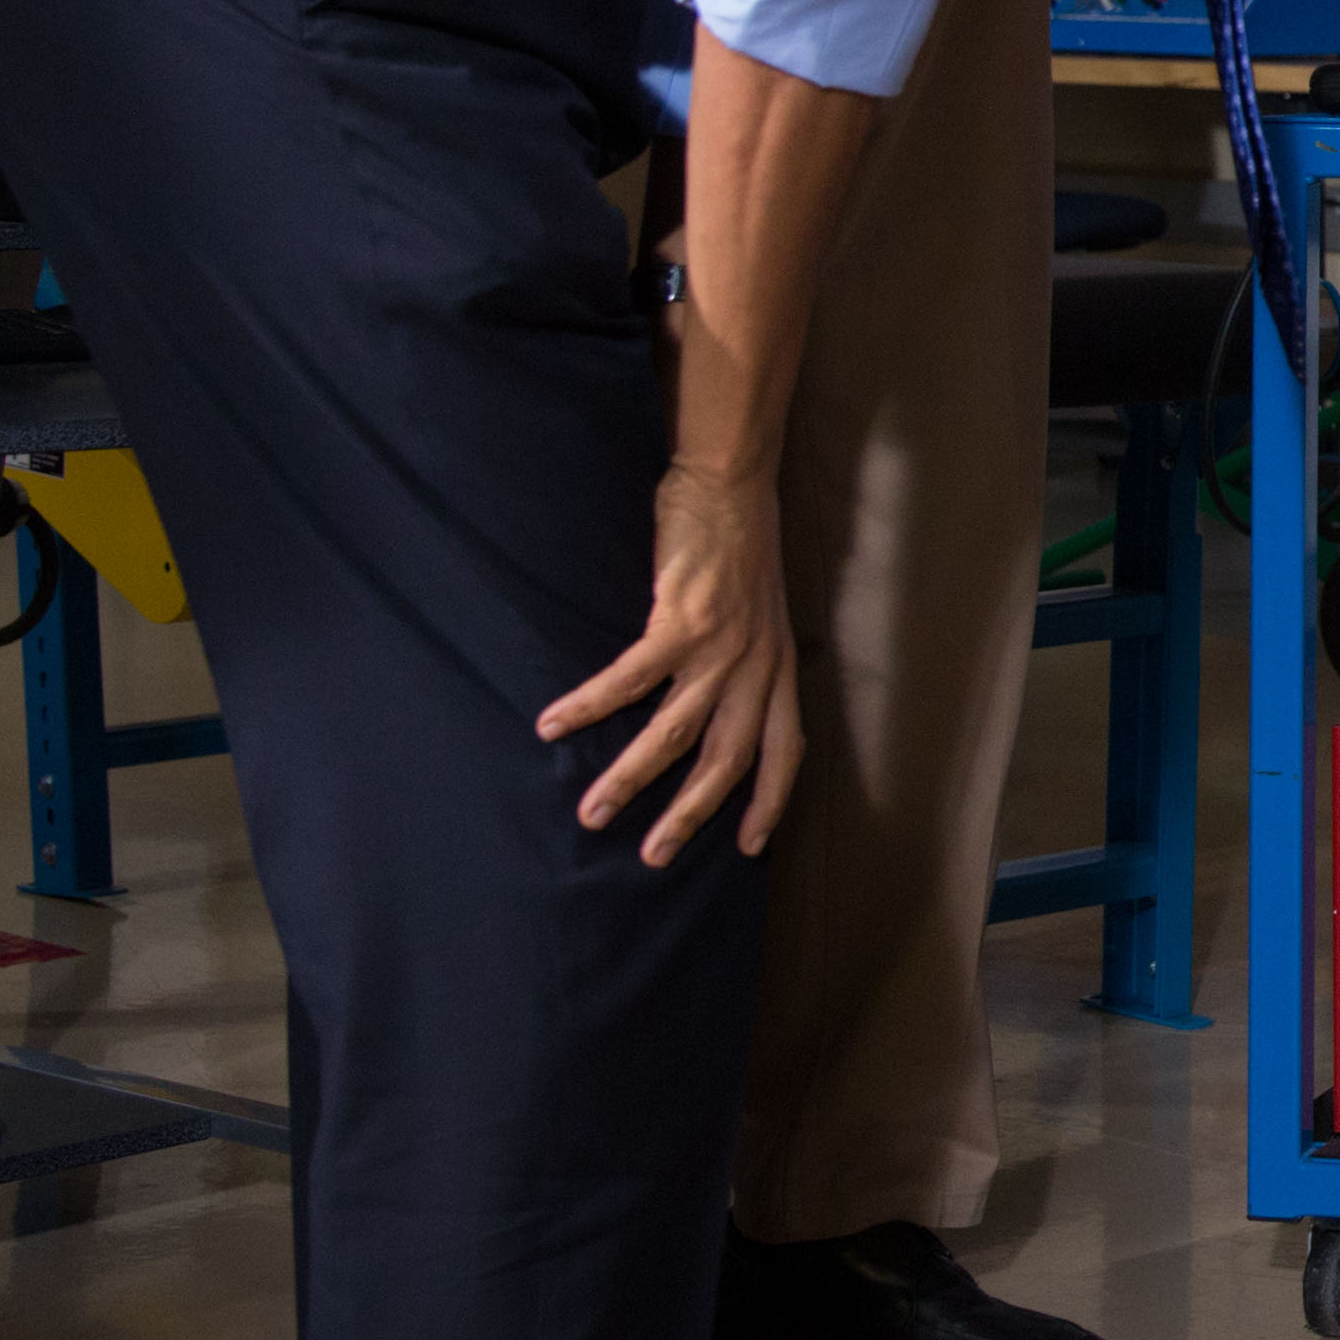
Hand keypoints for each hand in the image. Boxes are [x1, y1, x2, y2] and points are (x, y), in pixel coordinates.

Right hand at [536, 454, 806, 863]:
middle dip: (690, 815)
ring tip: (592, 813)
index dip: (771, 802)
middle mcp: (758, 666)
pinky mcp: (681, 621)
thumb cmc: (737, 544)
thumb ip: (746, 659)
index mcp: (780, 668)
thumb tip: (711, 698)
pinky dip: (589, 706)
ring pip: (676, 733)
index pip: (786, 751)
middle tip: (653, 856)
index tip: (752, 847)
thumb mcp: (759, 613)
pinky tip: (553, 726)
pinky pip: (628, 679)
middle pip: (728, 760)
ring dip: (631, 778)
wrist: (731, 483)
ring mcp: (722, 647)